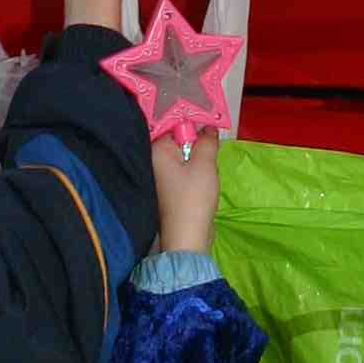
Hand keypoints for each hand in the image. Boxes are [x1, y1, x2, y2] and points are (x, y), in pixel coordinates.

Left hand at [152, 130, 219, 254]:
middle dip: (197, 145)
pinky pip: (184, 171)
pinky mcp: (169, 189)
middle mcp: (154, 161)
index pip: (174, 125)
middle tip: (209, 154)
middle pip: (179, 140)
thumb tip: (208, 128)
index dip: (193, 125)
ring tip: (206, 171)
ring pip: (184, 157)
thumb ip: (207, 141)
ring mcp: (160, 176)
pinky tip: (202, 183)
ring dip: (198, 160)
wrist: (187, 237)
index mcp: (157, 151)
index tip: (209, 126)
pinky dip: (195, 173)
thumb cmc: (193, 198)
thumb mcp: (205, 164)